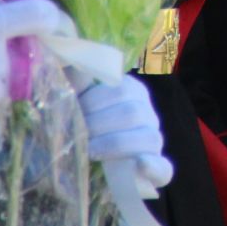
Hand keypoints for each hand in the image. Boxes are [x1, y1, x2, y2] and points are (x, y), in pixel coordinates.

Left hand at [73, 73, 172, 198]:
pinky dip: (152, 166)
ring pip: (148, 137)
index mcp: (133, 93)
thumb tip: (64, 54)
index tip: (76, 113)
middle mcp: (148, 115)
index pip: (120, 90)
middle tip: (77, 136)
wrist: (96, 170)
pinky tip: (139, 164)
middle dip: (100, 125)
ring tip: (90, 153)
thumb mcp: (83, 106)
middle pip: (133, 112)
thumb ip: (78, 83)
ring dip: (116, 144)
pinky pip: (163, 167)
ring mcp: (155, 142)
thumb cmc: (89, 131)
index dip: (94, 103)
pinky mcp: (159, 171)